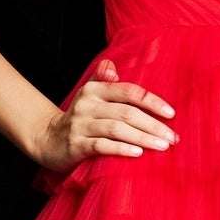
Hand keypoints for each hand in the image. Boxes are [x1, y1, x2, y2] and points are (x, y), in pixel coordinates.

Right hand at [37, 58, 178, 170]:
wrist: (47, 139)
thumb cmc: (80, 119)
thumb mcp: (90, 96)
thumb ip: (103, 80)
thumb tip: (112, 65)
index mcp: (94, 90)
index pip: (128, 91)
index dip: (151, 101)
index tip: (171, 114)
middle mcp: (87, 105)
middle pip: (126, 112)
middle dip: (153, 125)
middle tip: (172, 138)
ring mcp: (80, 125)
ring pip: (117, 129)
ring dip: (142, 138)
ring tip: (161, 146)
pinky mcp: (76, 145)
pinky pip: (102, 145)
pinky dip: (121, 149)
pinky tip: (137, 153)